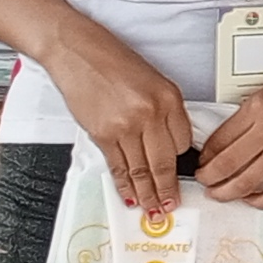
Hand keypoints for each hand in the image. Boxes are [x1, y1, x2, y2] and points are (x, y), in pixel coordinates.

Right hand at [46, 31, 193, 213]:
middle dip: (169, 189)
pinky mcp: (103, 133)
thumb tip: (172, 143)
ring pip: (142, 170)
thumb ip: (165, 112)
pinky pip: (118, 166)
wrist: (78, 52)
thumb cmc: (113, 62)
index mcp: (169, 99)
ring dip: (148, 194)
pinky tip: (130, 196)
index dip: (183, 160)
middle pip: (165, 162)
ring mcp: (127, 125)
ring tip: (154, 210)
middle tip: (172, 205)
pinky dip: (124, 185)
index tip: (183, 175)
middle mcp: (151, 113)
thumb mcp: (155, 82)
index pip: (184, 141)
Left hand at [197, 65, 262, 204]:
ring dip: (227, 193)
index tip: (203, 161)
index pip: (219, 140)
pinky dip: (260, 200)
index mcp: (258, 109)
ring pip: (247, 183)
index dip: (204, 155)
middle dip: (208, 178)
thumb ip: (243, 116)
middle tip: (204, 180)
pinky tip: (252, 198)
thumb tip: (222, 141)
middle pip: (227, 165)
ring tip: (220, 193)